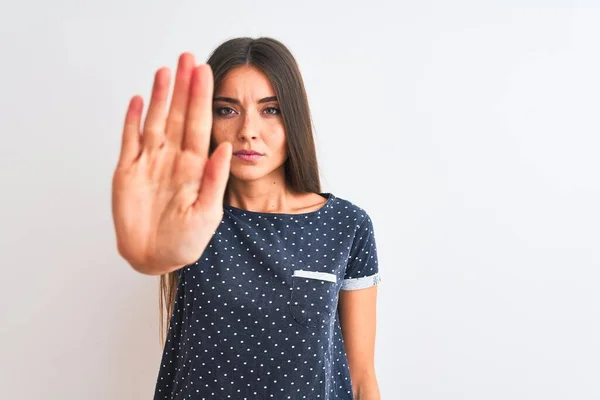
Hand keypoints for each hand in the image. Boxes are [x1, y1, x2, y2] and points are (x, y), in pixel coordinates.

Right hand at [111, 53, 231, 274]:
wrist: (153, 258)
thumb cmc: (185, 242)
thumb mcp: (208, 214)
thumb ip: (215, 180)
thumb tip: (224, 148)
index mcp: (194, 168)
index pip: (200, 125)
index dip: (202, 99)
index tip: (205, 73)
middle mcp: (173, 159)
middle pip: (179, 116)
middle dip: (183, 87)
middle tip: (186, 58)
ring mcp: (149, 163)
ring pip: (155, 121)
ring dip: (159, 96)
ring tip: (164, 71)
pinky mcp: (127, 171)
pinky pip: (130, 140)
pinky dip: (132, 120)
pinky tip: (137, 100)